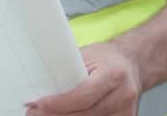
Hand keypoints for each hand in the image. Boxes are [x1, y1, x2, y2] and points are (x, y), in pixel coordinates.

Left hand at [26, 42, 140, 115]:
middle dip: (57, 114)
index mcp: (113, 73)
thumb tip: (42, 82)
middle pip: (85, 113)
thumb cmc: (106, 58)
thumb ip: (69, 70)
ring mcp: (127, 110)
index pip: (83, 95)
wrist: (131, 64)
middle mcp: (124, 94)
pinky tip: (65, 115)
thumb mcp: (86, 56)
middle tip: (35, 112)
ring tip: (46, 114)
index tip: (40, 104)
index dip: (60, 103)